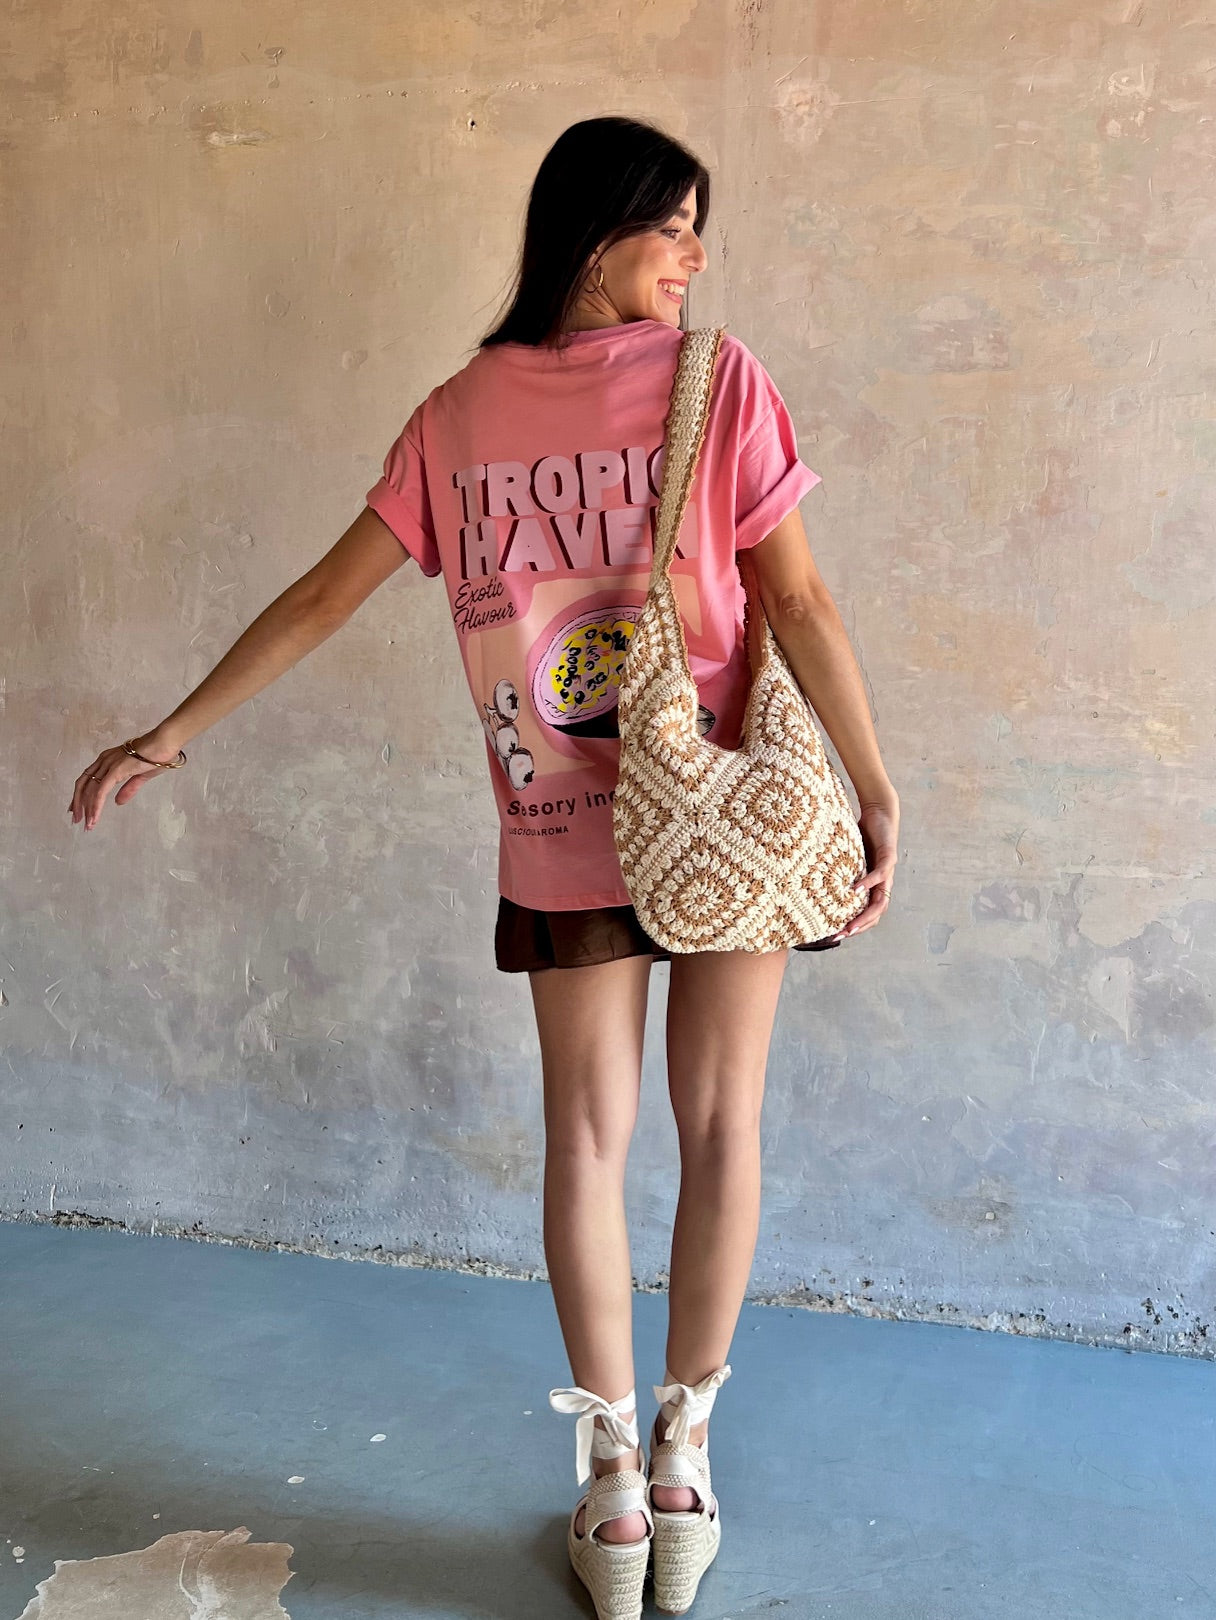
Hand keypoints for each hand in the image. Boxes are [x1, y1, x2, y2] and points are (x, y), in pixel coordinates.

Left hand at [68, 737, 180, 831]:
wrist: (164, 744)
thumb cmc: (157, 755)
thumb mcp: (140, 776)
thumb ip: (128, 788)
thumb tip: (117, 802)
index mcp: (108, 760)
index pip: (87, 778)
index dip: (80, 794)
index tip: (77, 808)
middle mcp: (103, 761)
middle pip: (82, 784)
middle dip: (77, 803)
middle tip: (76, 820)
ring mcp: (108, 765)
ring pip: (89, 789)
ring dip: (86, 809)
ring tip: (87, 824)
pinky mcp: (115, 771)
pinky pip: (101, 791)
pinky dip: (96, 806)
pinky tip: (95, 817)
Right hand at [829, 796, 898, 941]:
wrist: (880, 813)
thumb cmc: (863, 835)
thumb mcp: (849, 858)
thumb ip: (840, 870)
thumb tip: (814, 878)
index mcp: (874, 886)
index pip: (869, 913)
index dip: (857, 926)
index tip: (837, 935)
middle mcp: (883, 883)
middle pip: (876, 913)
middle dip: (859, 927)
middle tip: (842, 935)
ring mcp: (888, 872)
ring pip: (881, 901)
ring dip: (866, 915)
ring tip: (851, 924)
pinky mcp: (889, 857)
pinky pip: (879, 875)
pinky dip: (868, 885)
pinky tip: (855, 891)